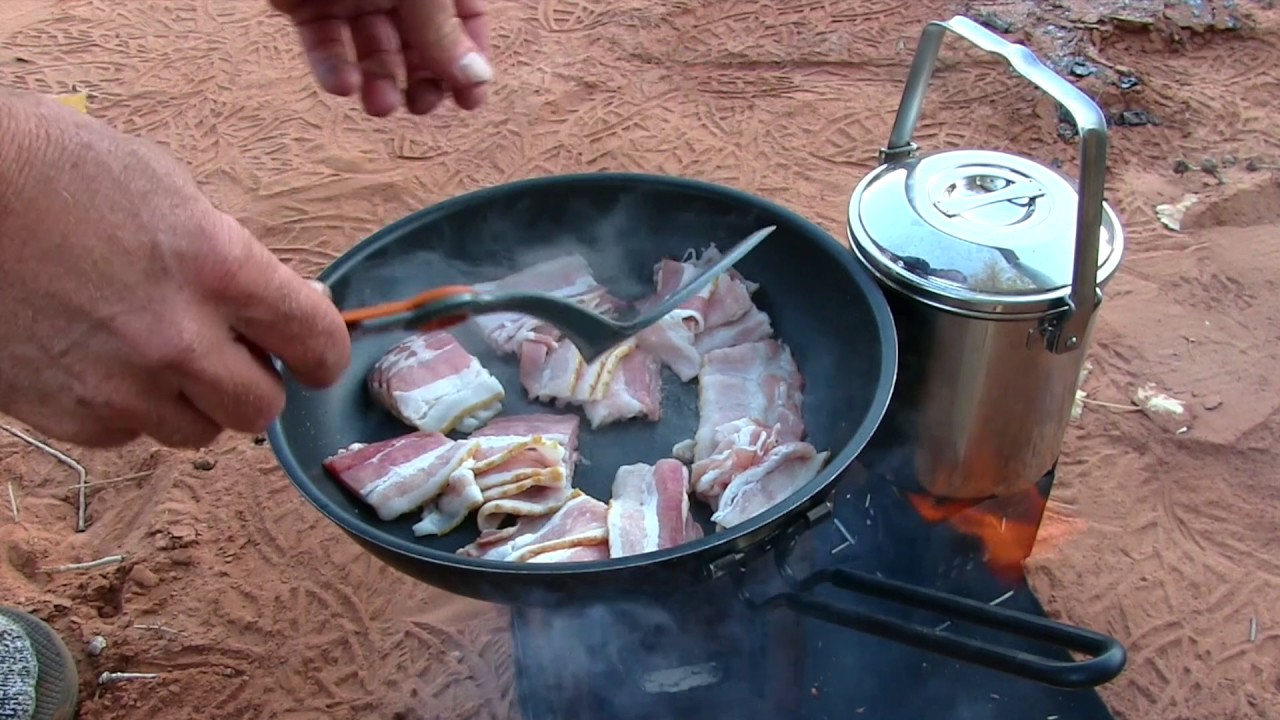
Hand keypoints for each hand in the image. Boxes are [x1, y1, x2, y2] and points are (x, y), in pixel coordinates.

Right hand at [0, 91, 350, 448]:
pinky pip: (128, 434)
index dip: (324, 354)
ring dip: (191, 402)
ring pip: (197, 433)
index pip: (316, 342)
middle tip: (230, 356)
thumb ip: (231, 258)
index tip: (316, 357)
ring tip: (153, 353)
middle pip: (261, 410)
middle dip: (253, 384)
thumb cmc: (58, 171)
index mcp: (220, 268)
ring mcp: (120, 385)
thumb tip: (282, 303)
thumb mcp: (169, 192)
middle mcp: (178, 338)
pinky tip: (97, 358)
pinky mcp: (68, 415)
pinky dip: (125, 408)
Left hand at [271, 0, 491, 116]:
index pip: (464, 19)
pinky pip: (324, 43)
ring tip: (380, 105)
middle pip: (418, 40)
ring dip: (378, 81)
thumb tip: (477, 79)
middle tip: (422, 106)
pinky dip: (332, 67)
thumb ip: (442, 31)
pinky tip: (344, 86)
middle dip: (422, 77)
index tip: (469, 101)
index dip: (469, 59)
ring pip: (370, 49)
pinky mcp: (304, 2)